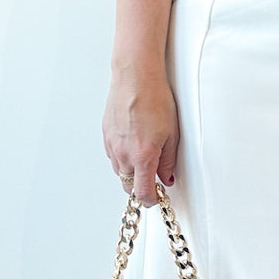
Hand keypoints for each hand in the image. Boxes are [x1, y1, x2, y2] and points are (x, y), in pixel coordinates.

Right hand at [104, 64, 179, 203]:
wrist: (135, 78)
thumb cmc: (154, 99)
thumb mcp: (172, 133)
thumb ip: (168, 160)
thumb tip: (167, 177)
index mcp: (142, 156)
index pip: (142, 193)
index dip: (151, 200)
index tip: (157, 198)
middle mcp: (123, 154)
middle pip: (129, 185)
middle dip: (140, 187)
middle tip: (153, 179)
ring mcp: (112, 145)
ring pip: (120, 171)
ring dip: (131, 172)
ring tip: (144, 156)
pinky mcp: (106, 135)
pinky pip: (113, 156)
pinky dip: (122, 158)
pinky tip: (133, 144)